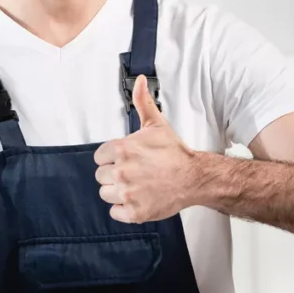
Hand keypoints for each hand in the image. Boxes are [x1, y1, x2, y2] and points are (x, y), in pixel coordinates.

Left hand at [93, 75, 198, 222]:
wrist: (194, 177)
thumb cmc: (174, 152)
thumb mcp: (156, 124)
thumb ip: (143, 102)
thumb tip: (140, 80)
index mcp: (121, 149)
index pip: (99, 158)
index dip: (111, 159)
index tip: (126, 160)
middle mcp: (121, 172)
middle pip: (101, 177)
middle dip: (114, 175)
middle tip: (134, 173)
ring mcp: (128, 193)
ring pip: (106, 194)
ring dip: (118, 192)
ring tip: (137, 186)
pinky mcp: (134, 212)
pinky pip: (115, 212)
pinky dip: (124, 209)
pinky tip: (138, 199)